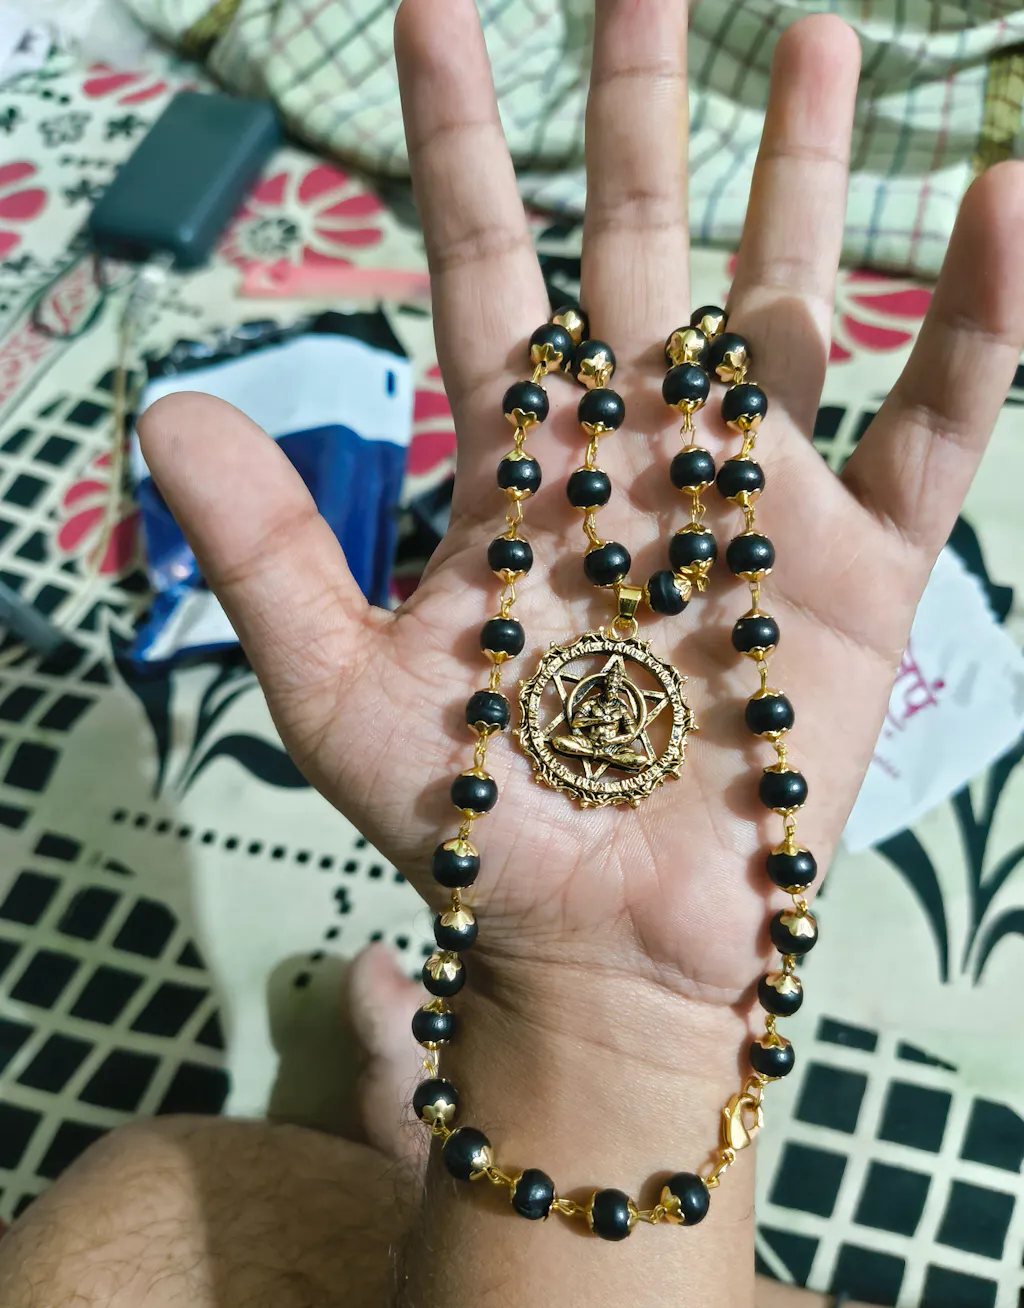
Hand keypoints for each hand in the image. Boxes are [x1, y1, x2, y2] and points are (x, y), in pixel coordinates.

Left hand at [139, 0, 1023, 1013]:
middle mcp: (637, 455)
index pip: (483, 262)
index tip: (439, 2)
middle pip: (636, 244)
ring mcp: (756, 498)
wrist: (600, 942)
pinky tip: (1005, 196)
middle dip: (636, 105)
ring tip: (809, 36)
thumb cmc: (474, 828)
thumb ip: (263, 550)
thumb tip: (160, 406)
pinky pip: (933, 417)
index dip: (458, 137)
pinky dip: (975, 315)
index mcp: (518, 467)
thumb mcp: (339, 691)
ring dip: (797, 171)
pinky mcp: (860, 563)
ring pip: (790, 299)